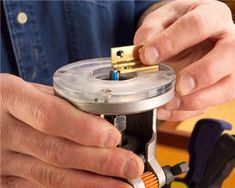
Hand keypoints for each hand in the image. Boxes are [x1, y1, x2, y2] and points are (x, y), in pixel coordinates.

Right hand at [0, 74, 143, 187]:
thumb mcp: (30, 91)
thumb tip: (101, 119)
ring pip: (50, 176)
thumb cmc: (8, 100)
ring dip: (91, 183)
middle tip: (131, 166)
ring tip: (122, 185)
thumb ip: (61, 104)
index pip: (49, 115)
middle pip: (56, 151)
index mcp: (11, 98)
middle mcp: (5, 131)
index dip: (83, 128)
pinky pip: (41, 187)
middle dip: (99, 162)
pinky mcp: (5, 180)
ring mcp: (2, 161)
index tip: (113, 137)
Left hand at [134, 0, 234, 120]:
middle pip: (227, 56)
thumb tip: (143, 50)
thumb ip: (152, 30)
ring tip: (171, 102)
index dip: (172, 41)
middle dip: (202, 74)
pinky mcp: (220, 86)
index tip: (148, 55)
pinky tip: (169, 109)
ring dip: (198, 99)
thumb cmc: (179, 23)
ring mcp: (228, 65)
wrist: (190, 30)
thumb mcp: (163, 17)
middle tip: (180, 86)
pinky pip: (211, 103)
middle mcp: (227, 40)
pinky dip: (188, 111)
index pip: (197, 26)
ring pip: (228, 86)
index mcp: (212, 15)